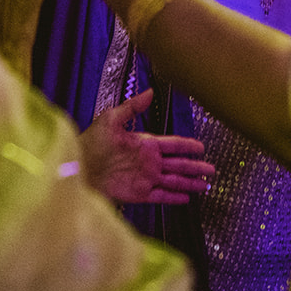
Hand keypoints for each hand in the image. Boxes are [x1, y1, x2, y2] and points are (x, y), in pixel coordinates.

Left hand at [81, 89, 213, 204]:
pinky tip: (186, 199)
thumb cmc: (91, 142)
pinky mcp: (139, 194)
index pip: (173, 144)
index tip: (201, 147)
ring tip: (205, 185)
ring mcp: (145, 178)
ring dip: (189, 183)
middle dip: (195, 167)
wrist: (78, 168)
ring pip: (174, 181)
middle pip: (178, 165)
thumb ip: (133, 107)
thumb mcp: (112, 118)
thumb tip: (150, 91)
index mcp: (144, 143)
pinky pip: (161, 196)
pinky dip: (174, 197)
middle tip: (211, 170)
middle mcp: (148, 161)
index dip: (188, 146)